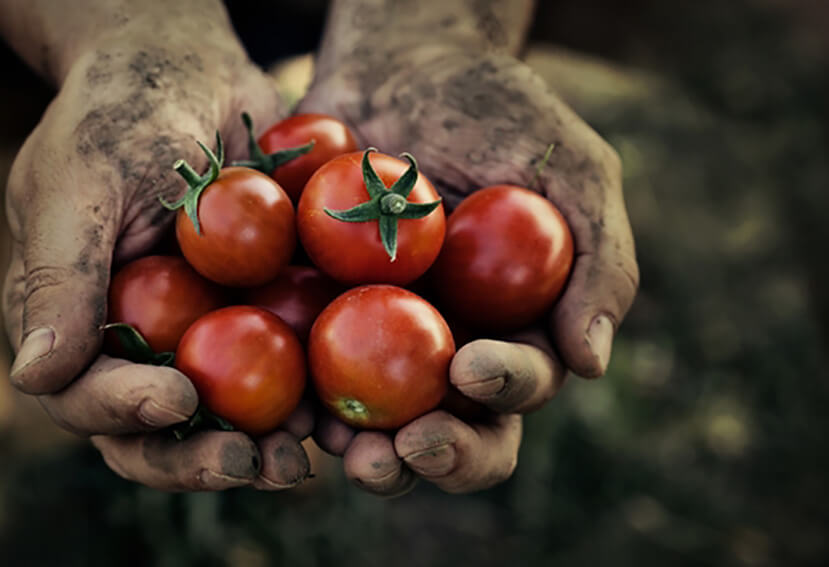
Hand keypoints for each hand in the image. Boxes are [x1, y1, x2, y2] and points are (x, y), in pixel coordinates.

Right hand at [2, 33, 311, 489]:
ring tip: (305, 456)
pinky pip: (289, 374)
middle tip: (253, 464)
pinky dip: (315, 401)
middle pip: (159, 431)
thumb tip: (34, 378)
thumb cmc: (121, 114)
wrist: (193, 73)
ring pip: (228, 419)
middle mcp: (138, 345)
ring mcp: (204, 337)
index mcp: (76, 325)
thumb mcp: (79, 183)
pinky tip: (346, 415)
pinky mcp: (263, 320)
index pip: (85, 396)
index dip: (125, 411)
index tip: (177, 396)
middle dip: (201, 458)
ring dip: (266, 448)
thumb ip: (59, 279)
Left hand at [299, 45, 637, 493]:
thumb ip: (599, 262)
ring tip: (339, 446)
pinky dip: (290, 396)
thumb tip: (589, 364)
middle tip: (407, 448)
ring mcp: (373, 338)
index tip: (473, 367)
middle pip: (448, 429)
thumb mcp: (572, 170)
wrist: (401, 63)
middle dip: (435, 454)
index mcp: (511, 328)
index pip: (517, 385)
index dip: (503, 393)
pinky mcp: (310, 316)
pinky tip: (281, 406)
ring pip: (370, 422)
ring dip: (358, 449)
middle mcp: (444, 348)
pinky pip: (298, 368)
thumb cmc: (498, 110)